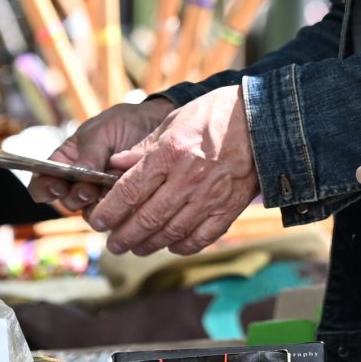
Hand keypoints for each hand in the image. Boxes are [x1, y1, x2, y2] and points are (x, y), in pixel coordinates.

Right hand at [30, 94, 175, 212]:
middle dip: (76, 197)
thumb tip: (76, 174)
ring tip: (113, 187)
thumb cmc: (123, 124)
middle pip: (66, 202)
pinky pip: (115, 216)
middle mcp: (79, 183)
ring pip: (90, 214)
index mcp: (66, 162)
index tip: (58, 185)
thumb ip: (89, 153)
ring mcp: (100, 196)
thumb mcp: (102, 131)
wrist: (156, 125)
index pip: (42, 183)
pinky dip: (120, 208)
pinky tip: (129, 193)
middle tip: (87, 189)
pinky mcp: (122, 205)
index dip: (45, 188)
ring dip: (98, 205)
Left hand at [89, 86, 256, 255]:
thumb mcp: (172, 121)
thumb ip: (143, 148)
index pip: (129, 190)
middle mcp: (188, 178)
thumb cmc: (214, 114)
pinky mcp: (229, 208)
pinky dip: (183, 245)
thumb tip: (115, 165)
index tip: (98, 221)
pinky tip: (172, 245)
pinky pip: (201, 237)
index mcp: (170, 153)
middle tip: (112, 244)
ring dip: (149, 244)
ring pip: (171, 232)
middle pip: (147, 218)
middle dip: (124, 235)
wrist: (262, 120)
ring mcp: (210, 196)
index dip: (109, 211)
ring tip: (136, 247)